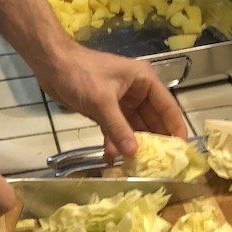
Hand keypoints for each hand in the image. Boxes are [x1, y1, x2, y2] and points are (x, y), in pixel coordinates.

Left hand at [37, 46, 185, 160]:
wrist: (50, 64)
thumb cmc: (80, 74)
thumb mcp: (102, 101)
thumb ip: (118, 128)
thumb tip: (134, 153)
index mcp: (144, 81)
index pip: (168, 107)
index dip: (175, 129)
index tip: (180, 152)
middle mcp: (137, 92)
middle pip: (153, 120)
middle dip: (154, 141)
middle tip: (160, 166)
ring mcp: (122, 102)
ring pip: (134, 128)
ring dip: (132, 145)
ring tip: (136, 167)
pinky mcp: (106, 110)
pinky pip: (116, 130)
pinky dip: (114, 143)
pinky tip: (111, 159)